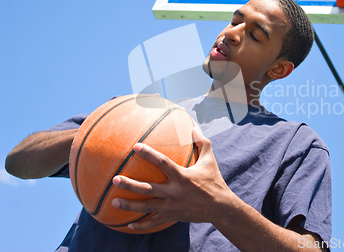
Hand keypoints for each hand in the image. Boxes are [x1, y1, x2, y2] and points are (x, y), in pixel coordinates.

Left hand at [111, 128, 234, 230]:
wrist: (220, 207)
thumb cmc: (214, 181)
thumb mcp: (210, 160)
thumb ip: (202, 143)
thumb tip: (194, 127)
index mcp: (182, 176)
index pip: (162, 163)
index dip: (148, 154)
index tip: (135, 147)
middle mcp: (174, 192)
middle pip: (147, 188)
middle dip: (130, 184)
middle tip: (115, 179)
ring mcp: (172, 206)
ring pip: (146, 207)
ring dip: (129, 205)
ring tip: (113, 201)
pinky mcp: (172, 217)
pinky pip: (154, 222)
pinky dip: (141, 225)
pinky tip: (128, 225)